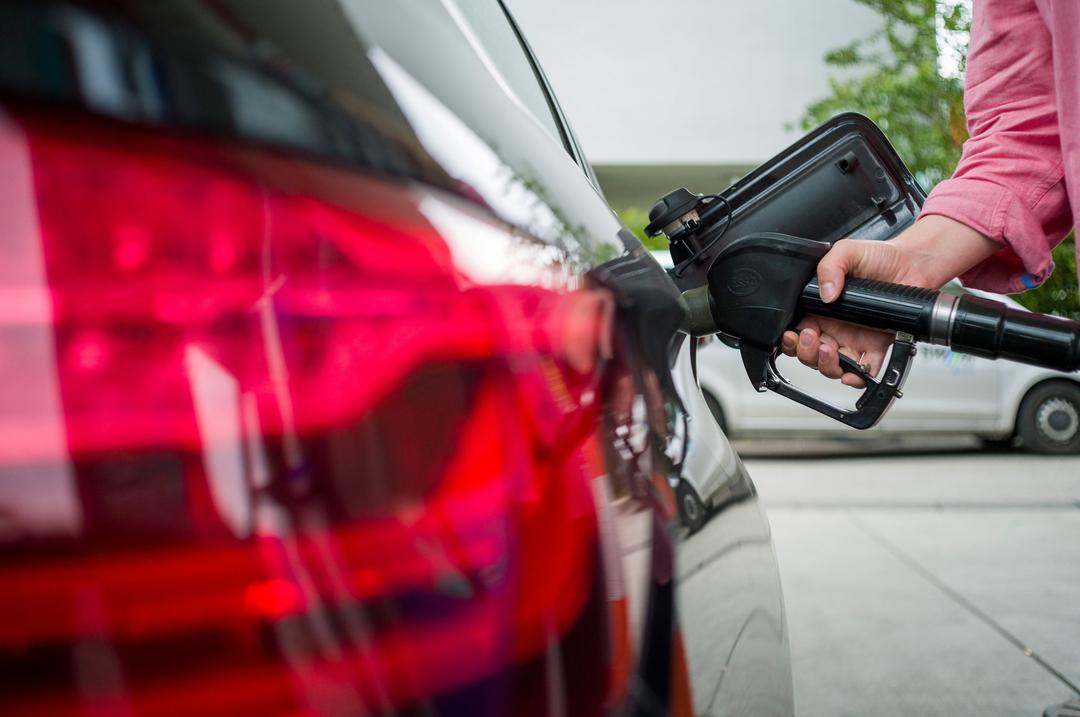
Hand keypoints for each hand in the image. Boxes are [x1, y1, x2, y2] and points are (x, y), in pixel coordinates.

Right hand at [781, 215, 999, 386]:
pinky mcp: (876, 346)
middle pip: (810, 353)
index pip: (797, 330)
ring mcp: (853, 339)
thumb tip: (825, 293)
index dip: (792, 338)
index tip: (795, 334)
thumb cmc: (880, 256)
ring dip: (826, 365)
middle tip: (812, 339)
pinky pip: (864, 369)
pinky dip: (858, 377)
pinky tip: (855, 372)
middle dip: (806, 353)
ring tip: (830, 351)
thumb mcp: (847, 251)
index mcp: (820, 308)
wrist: (913, 263)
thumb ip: (829, 266)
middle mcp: (834, 327)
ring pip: (832, 365)